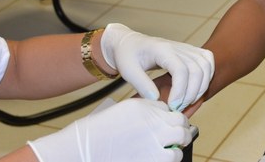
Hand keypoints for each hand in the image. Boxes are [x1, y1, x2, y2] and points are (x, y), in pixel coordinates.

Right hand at [28, 98, 190, 161]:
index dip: (170, 118)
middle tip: (176, 136)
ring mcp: (153, 140)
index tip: (167, 125)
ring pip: (182, 137)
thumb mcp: (122, 112)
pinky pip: (174, 156)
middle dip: (181, 128)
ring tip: (170, 147)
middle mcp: (151, 121)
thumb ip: (144, 111)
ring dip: (178, 143)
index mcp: (142, 107)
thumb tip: (163, 114)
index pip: (168, 109)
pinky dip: (171, 157)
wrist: (81, 151)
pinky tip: (162, 157)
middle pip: (180, 121)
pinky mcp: (152, 158)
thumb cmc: (97, 133)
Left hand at [100, 23, 213, 110]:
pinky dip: (207, 77)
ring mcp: (186, 48)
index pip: (181, 70)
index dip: (180, 91)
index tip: (171, 106)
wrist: (130, 43)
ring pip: (206, 66)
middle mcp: (177, 47)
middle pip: (197, 69)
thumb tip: (156, 99)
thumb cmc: (127, 56)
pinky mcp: (191, 51)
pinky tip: (196, 90)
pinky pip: (208, 62)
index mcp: (162, 50)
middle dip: (192, 93)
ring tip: (187, 101)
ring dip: (201, 87)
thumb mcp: (128, 71)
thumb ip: (141, 85)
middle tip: (178, 107)